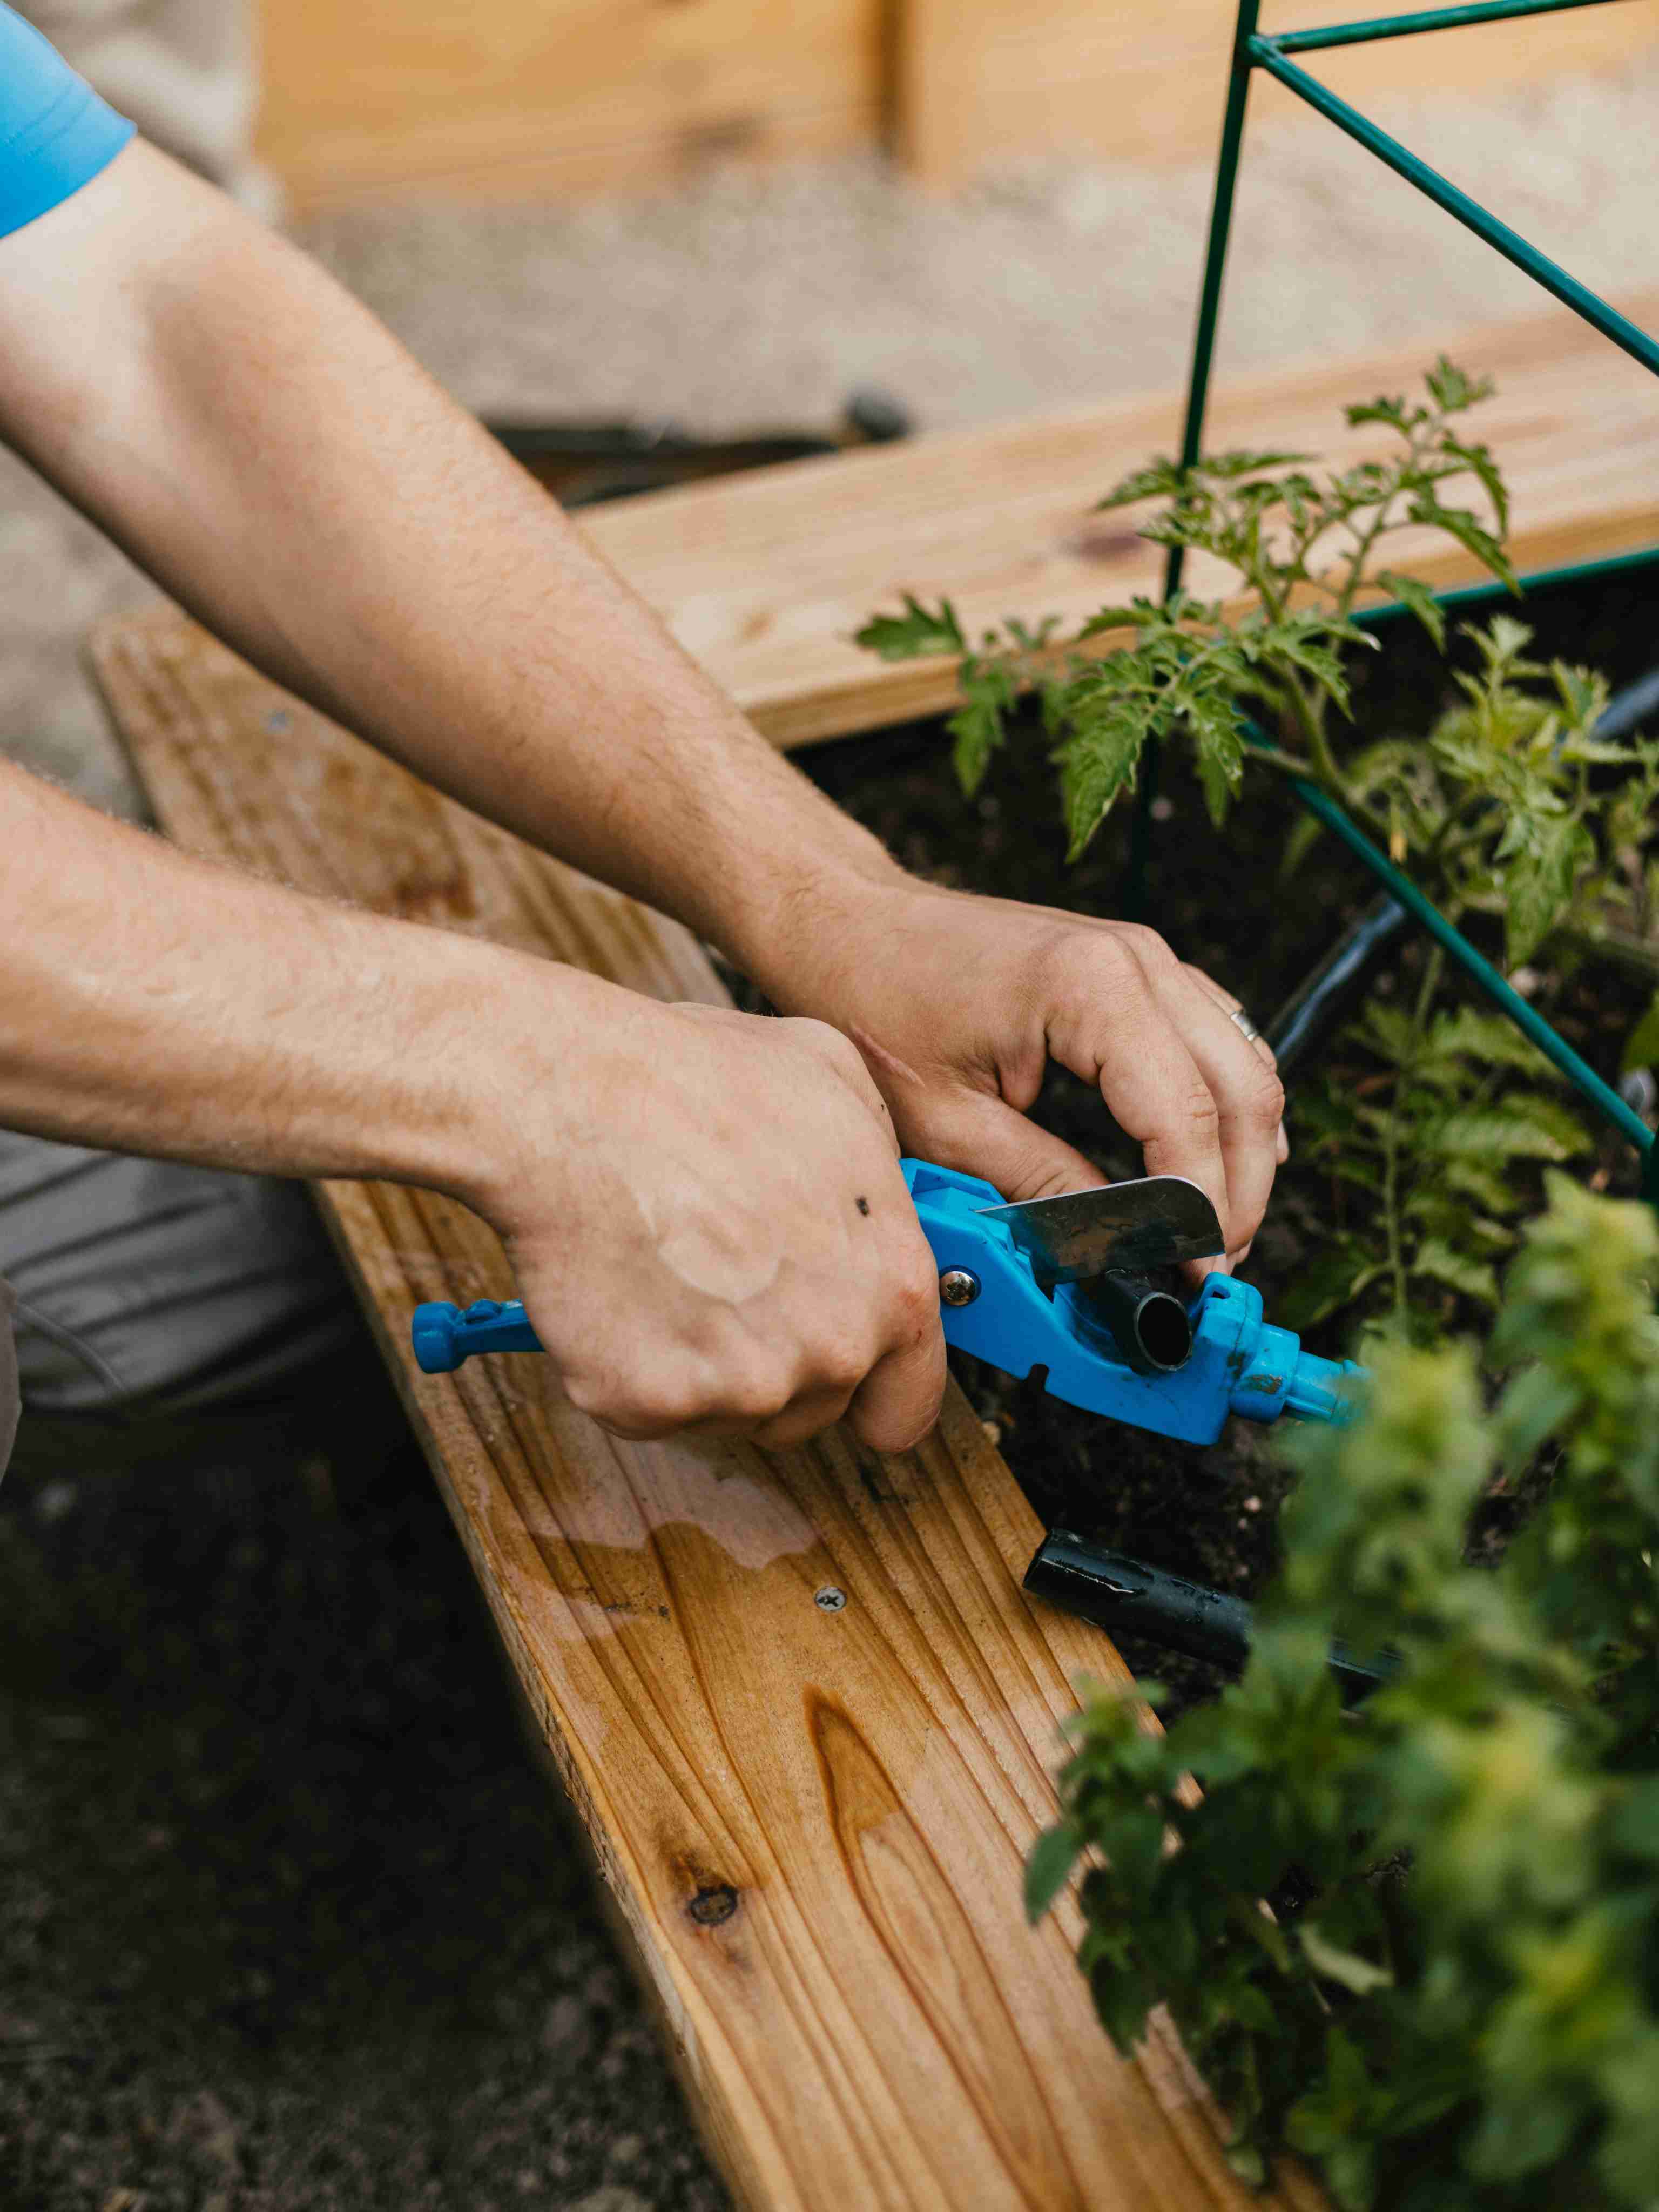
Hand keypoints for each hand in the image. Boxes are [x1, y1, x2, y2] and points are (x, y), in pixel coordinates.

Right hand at [472, 992, 944, 1450]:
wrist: (571, 1102)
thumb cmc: (689, 1083)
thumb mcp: (833, 1079)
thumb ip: (880, 1158)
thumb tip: (878, 1193)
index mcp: (894, 1285)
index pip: (908, 1406)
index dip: (873, 1389)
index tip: (844, 1376)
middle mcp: (832, 1350)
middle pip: (814, 1409)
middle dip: (775, 1359)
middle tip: (724, 1279)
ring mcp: (742, 1386)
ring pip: (731, 1412)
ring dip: (704, 1364)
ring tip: (669, 1268)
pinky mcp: (652, 1402)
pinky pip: (649, 1408)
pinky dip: (629, 1364)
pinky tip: (621, 1287)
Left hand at [760, 882, 1286, 1270]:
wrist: (849, 925)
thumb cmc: (876, 1004)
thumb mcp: (946, 1123)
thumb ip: (1041, 1187)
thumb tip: (1112, 1252)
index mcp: (1091, 988)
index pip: (1186, 1116)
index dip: (1199, 1208)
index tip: (1194, 1273)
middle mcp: (1137, 959)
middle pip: (1244, 1089)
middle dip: (1238, 1190)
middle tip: (1212, 1268)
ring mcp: (1145, 956)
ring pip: (1246, 1062)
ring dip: (1243, 1152)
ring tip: (1213, 1232)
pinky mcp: (1138, 968)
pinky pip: (1218, 1038)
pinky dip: (1227, 1104)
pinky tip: (1218, 1162)